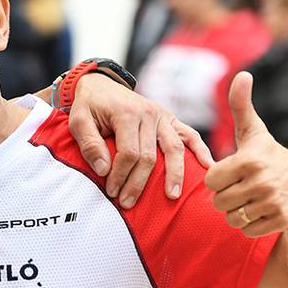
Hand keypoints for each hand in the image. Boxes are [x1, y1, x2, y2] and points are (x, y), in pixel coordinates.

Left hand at [68, 73, 212, 207]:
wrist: (100, 85)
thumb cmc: (88, 106)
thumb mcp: (78, 121)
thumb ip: (89, 144)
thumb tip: (104, 170)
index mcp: (127, 114)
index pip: (129, 153)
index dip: (121, 175)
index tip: (112, 192)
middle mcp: (149, 114)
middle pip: (150, 156)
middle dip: (139, 183)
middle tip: (128, 203)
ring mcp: (162, 116)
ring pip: (174, 148)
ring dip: (174, 174)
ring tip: (172, 196)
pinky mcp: (170, 119)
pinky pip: (189, 135)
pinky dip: (200, 150)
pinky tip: (209, 167)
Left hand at [205, 72, 287, 236]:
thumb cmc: (269, 154)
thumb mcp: (253, 131)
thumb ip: (241, 105)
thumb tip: (242, 74)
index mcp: (249, 161)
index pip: (211, 180)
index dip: (217, 178)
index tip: (230, 173)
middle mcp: (261, 183)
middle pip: (219, 201)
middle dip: (225, 196)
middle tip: (240, 187)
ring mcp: (272, 203)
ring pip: (231, 218)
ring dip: (236, 211)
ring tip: (249, 198)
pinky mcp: (279, 221)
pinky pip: (246, 230)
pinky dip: (248, 224)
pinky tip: (258, 210)